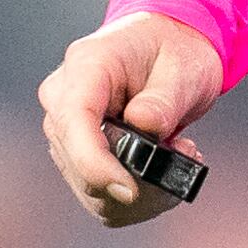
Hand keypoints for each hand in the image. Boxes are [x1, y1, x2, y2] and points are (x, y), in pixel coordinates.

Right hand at [39, 10, 226, 228]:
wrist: (167, 48)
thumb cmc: (174, 51)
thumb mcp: (184, 66)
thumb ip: (163, 99)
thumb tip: (143, 125)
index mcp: (86, 65)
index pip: (74, 121)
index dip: (95, 164)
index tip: (130, 190)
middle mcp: (63, 99)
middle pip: (79, 165)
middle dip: (135, 180)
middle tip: (184, 156)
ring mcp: (65, 132)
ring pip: (91, 191)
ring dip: (142, 193)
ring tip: (179, 157)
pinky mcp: (76, 157)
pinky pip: (101, 197)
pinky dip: (138, 199)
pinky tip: (165, 171)